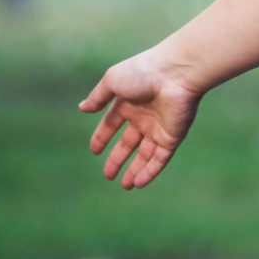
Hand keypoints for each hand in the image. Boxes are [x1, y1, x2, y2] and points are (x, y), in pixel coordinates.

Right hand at [79, 49, 203, 189]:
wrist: (176, 74)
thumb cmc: (143, 73)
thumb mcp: (112, 81)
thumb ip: (97, 97)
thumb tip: (82, 108)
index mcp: (129, 102)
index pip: (112, 124)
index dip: (102, 137)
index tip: (94, 151)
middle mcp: (144, 116)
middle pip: (129, 143)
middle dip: (118, 159)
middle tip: (108, 175)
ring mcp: (159, 128)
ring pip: (145, 154)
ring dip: (135, 170)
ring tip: (125, 186)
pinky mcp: (172, 137)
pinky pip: (160, 158)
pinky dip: (149, 171)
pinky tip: (138, 183)